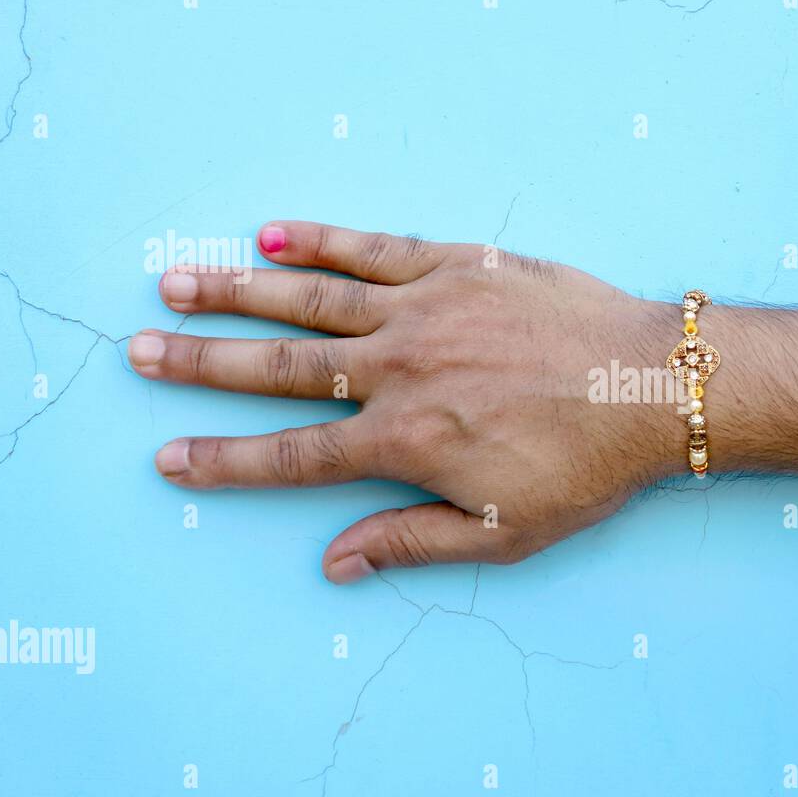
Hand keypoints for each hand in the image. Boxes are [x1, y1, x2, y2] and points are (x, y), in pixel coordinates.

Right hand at [129, 221, 681, 582]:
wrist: (656, 387)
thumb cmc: (586, 466)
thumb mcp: (503, 531)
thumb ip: (412, 541)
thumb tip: (334, 564)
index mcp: (405, 440)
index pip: (292, 455)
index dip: (224, 461)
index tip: (169, 458)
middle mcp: (399, 369)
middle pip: (279, 366)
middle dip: (203, 362)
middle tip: (140, 349)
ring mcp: (427, 309)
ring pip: (311, 299)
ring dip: (239, 291)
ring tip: (178, 283)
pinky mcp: (461, 265)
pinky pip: (376, 246)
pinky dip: (323, 238)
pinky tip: (275, 232)